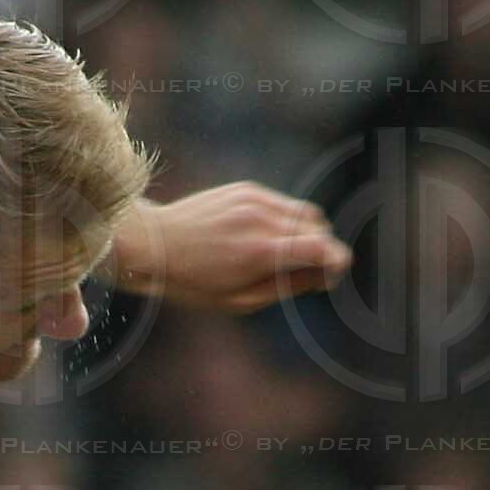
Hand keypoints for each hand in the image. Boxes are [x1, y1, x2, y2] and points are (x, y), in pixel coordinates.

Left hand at [117, 184, 350, 310]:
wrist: (153, 245)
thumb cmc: (193, 283)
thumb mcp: (241, 300)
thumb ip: (287, 285)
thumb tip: (323, 274)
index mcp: (262, 251)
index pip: (323, 247)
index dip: (336, 262)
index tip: (331, 275)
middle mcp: (261, 218)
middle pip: (319, 227)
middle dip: (321, 249)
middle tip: (306, 272)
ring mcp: (253, 199)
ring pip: (303, 211)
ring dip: (304, 233)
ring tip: (281, 255)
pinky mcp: (244, 189)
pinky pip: (281, 203)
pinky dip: (283, 220)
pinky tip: (260, 238)